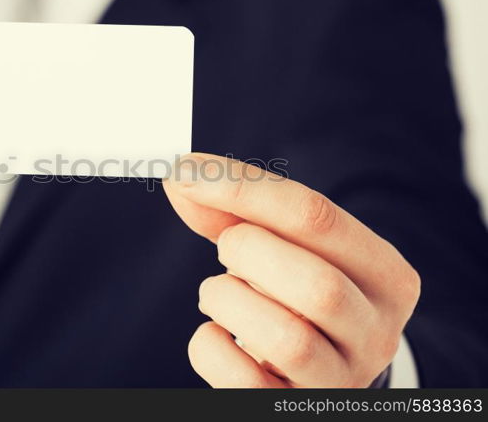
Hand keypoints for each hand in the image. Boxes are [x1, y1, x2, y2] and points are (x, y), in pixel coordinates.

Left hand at [163, 153, 420, 387]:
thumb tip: (181, 175)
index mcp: (386, 276)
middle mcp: (376, 333)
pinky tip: (216, 335)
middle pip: (315, 284)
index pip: (317, 217)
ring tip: (219, 294)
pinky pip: (242, 383)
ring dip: (227, 300)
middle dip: (247, 252)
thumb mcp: (286, 248)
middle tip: (226, 248)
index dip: (242, 188)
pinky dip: (210, 348)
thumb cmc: (296, 296)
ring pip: (285, 339)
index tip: (186, 170)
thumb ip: (235, 211)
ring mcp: (340, 381)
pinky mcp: (295, 411)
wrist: (316, 371)